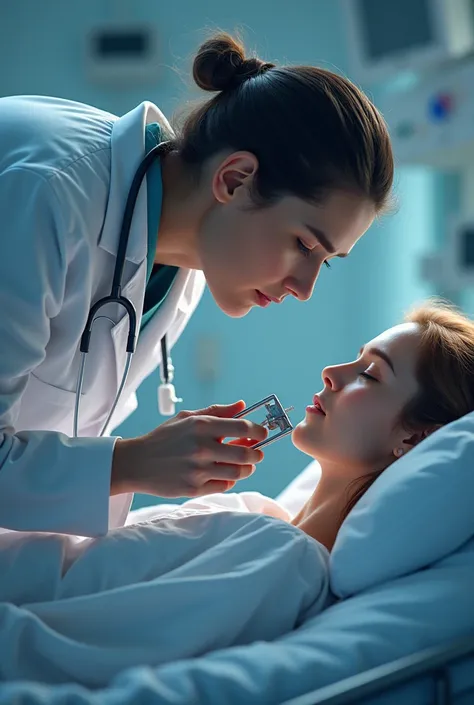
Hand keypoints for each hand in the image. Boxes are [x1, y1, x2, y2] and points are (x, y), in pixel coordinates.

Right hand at [111, 401, 267, 497]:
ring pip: (238, 472)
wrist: (136, 463)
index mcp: (201, 426)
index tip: (262, 433)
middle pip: (246, 453)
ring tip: (245, 465)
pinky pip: (224, 485)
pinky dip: (230, 480)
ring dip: (247, 468)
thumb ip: (217, 411)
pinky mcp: (194, 488)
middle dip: (257, 453)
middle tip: (257, 452)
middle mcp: (201, 447)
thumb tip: (242, 406)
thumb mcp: (187, 418)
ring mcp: (198, 470)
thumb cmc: (164, 438)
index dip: (258, 431)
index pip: (243, 427)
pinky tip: (225, 474)